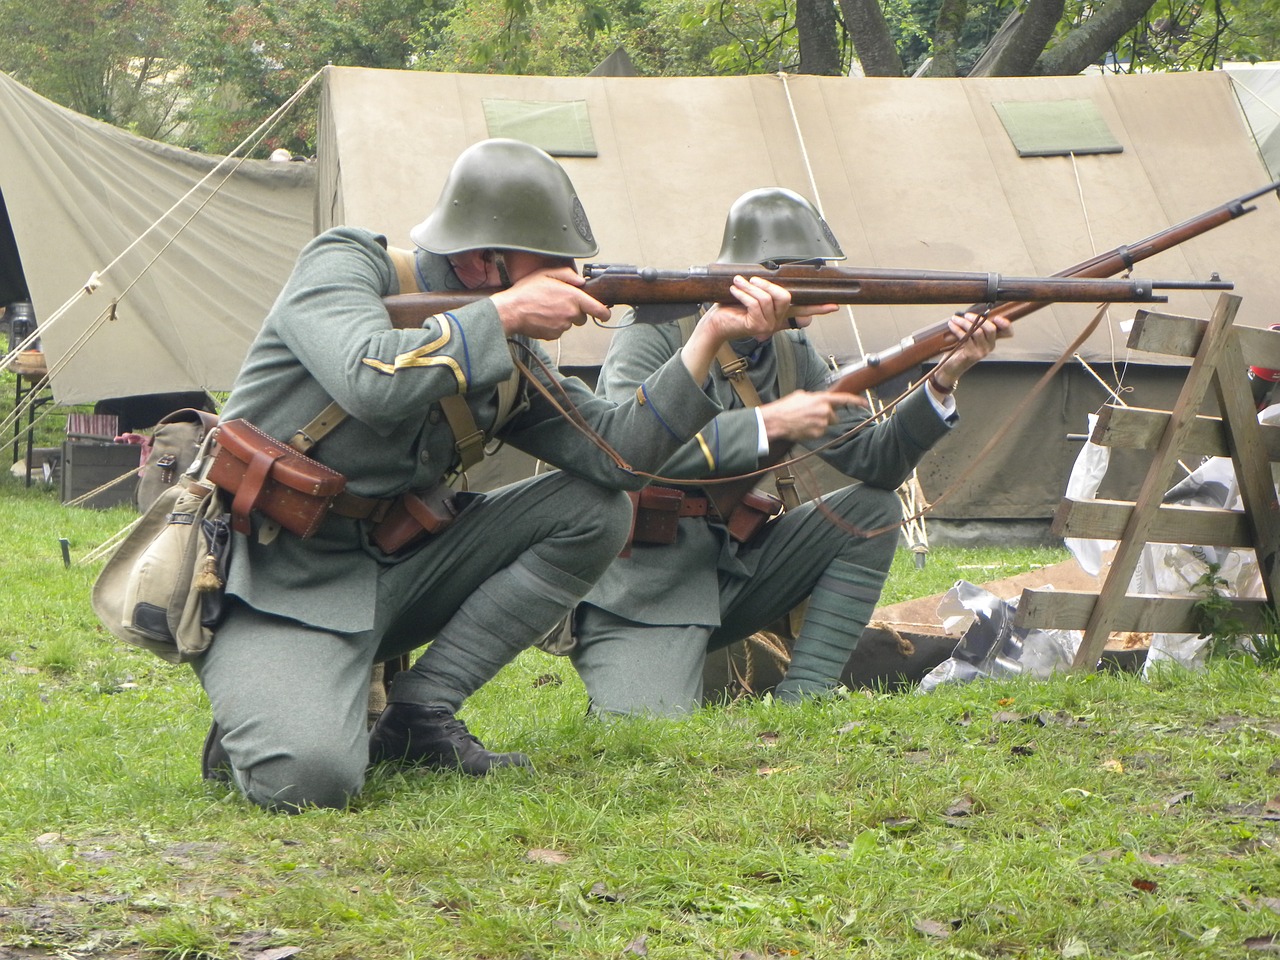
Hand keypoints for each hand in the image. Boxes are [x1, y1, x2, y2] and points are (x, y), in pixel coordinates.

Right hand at [489, 265, 609, 339]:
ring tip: (546, 309)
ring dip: (562, 318)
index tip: (605, 314)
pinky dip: (552, 326)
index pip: (599, 310)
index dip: (604, 313)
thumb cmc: (527, 292)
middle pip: (582, 317)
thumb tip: (581, 281)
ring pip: (569, 324)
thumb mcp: (546, 273)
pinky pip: (558, 331)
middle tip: (559, 303)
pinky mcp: (554, 336)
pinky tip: (541, 318)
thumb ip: (568, 275)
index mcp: (573, 298)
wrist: (511, 311)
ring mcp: (563, 326)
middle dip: (575, 312)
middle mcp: (571, 314)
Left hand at [698, 276, 836, 342]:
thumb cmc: (731, 308)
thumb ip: (763, 291)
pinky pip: (755, 304)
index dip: (820, 308)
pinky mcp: (756, 327)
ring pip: (767, 299)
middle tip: (753, 279)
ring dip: (750, 287)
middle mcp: (777, 322)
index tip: (835, 306)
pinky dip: (743, 293)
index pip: (804, 311)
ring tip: (738, 282)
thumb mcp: (750, 296)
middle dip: (767, 284)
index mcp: (779, 315)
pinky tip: (735, 289)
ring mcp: (768, 326)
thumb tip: (767, 279)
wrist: (715, 324)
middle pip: (785, 297)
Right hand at [760, 390, 867, 442]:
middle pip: (833, 416)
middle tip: (811, 416)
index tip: (865, 403)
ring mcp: (822, 423)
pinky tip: (803, 427)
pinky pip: (819, 432)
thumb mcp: (801, 395)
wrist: (776, 420)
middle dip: (825, 417)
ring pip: (826, 425)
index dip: (857, 401)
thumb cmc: (786, 407)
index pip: (844, 399)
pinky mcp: (818, 433)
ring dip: (818, 424)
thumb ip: (815, 397)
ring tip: (803, 421)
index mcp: (822, 398)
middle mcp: (825, 410)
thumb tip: (819, 400)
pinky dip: (813, 431)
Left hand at [930, 311, 1011, 390]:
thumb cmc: (961, 349)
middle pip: (991, 329)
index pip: (1007, 332)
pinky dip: (957, 329)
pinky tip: (952, 325)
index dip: (1006, 324)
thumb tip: (971, 313)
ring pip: (977, 331)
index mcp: (992, 340)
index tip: (997, 317)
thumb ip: (976, 326)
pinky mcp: (972, 354)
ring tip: (955, 319)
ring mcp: (982, 351)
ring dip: (964, 323)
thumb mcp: (971, 337)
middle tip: (966, 315)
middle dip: (978, 318)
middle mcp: (990, 346)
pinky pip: (966, 337)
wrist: (952, 367)